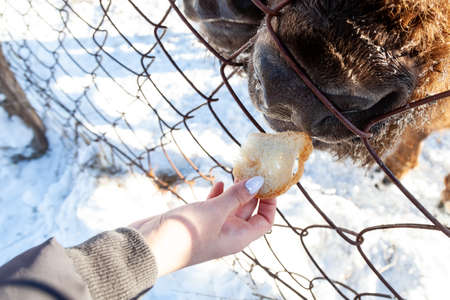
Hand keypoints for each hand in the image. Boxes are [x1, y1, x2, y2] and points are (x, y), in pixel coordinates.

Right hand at [129, 176, 276, 276]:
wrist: (148, 246)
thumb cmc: (184, 233)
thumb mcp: (215, 211)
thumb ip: (237, 196)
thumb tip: (259, 182)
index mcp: (238, 237)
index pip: (264, 222)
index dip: (270, 203)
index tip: (268, 183)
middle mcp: (228, 233)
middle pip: (248, 211)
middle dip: (252, 191)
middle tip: (253, 170)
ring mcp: (212, 227)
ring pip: (230, 206)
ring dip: (234, 191)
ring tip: (237, 172)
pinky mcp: (197, 221)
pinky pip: (214, 206)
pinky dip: (217, 194)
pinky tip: (217, 182)